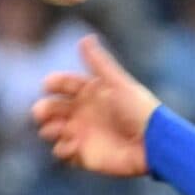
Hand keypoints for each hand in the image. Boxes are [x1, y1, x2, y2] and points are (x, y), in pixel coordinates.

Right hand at [31, 36, 159, 177]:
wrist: (153, 144)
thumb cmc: (139, 110)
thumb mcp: (118, 83)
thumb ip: (100, 63)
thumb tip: (85, 38)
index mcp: (90, 92)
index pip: (63, 84)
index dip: (53, 84)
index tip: (47, 85)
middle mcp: (83, 112)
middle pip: (52, 108)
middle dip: (44, 109)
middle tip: (40, 113)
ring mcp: (82, 134)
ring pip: (52, 130)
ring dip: (49, 129)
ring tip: (58, 130)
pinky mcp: (85, 155)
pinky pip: (63, 152)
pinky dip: (62, 149)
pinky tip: (72, 146)